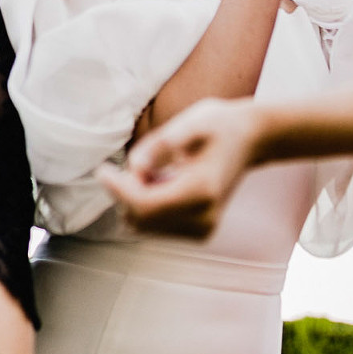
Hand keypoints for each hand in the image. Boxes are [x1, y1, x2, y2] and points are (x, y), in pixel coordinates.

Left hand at [97, 97, 262, 237]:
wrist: (250, 138)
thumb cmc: (218, 125)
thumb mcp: (191, 121)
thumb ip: (161, 144)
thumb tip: (135, 166)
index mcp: (202, 191)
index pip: (145, 204)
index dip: (117, 189)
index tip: (102, 170)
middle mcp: (204, 218)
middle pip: (142, 219)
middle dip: (127, 193)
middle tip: (138, 160)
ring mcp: (203, 229)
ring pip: (146, 226)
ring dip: (137, 200)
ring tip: (156, 168)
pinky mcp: (200, 232)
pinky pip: (156, 227)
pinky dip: (149, 206)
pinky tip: (163, 182)